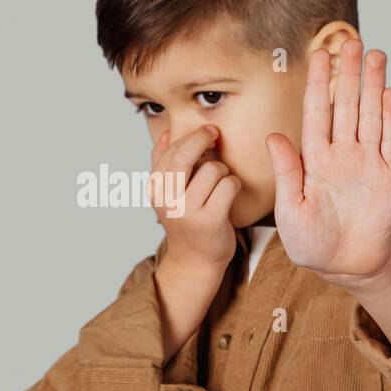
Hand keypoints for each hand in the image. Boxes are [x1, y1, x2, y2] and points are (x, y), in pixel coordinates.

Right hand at [148, 124, 239, 269]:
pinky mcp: (211, 220)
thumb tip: (167, 133)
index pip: (170, 152)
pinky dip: (234, 184)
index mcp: (155, 190)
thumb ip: (163, 163)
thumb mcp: (167, 193)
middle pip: (185, 156)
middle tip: (215, 134)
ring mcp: (188, 211)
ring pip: (213, 169)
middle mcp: (168, 200)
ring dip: (223, 170)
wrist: (195, 259)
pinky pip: (229, 184)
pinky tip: (231, 192)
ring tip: (221, 182)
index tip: (206, 132)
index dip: (190, 137)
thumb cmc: (186, 220)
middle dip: (202, 138)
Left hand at [264, 41, 390, 280]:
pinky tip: (390, 93)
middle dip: (348, 74)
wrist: (344, 266)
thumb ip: (286, 171)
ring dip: (373, 86)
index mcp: (313, 159)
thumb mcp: (290, 208)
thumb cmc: (310, 241)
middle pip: (345, 106)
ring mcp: (367, 162)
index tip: (319, 55)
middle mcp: (340, 153)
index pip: (315, 113)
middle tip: (351, 42)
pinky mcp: (389, 175)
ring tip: (376, 55)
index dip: (318, 84)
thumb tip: (273, 136)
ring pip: (369, 115)